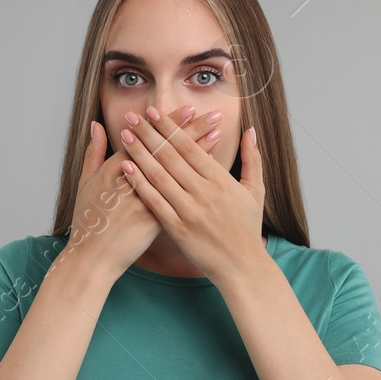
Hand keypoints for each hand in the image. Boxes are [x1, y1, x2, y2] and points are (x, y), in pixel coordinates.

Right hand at [60, 106, 224, 280]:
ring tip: (217, 133)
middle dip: (190, 130)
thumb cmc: (88, 218)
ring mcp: (145, 200)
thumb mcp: (86, 181)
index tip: (188, 109)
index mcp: (115, 167)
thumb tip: (97, 125)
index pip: (147, 138)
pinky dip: (196, 181)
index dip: (168, 124)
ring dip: (198, 150)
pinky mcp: (155, 219)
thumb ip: (94, 151)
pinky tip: (212, 171)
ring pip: (177, 170)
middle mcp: (132, 180)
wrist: (92, 255)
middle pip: (166, 150)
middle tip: (210, 114)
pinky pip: (181, 195)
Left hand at [118, 105, 265, 284]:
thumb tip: (251, 131)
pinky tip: (125, 167)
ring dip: (140, 153)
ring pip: (159, 175)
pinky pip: (154, 201)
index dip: (170, 128)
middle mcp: (204, 193)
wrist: (243, 267)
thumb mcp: (255, 191)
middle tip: (132, 117)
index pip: (190, 147)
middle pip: (171, 157)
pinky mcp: (177, 228)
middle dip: (150, 134)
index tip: (153, 112)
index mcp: (221, 181)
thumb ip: (253, 159)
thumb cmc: (248, 227)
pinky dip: (139, 183)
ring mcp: (189, 211)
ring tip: (125, 135)